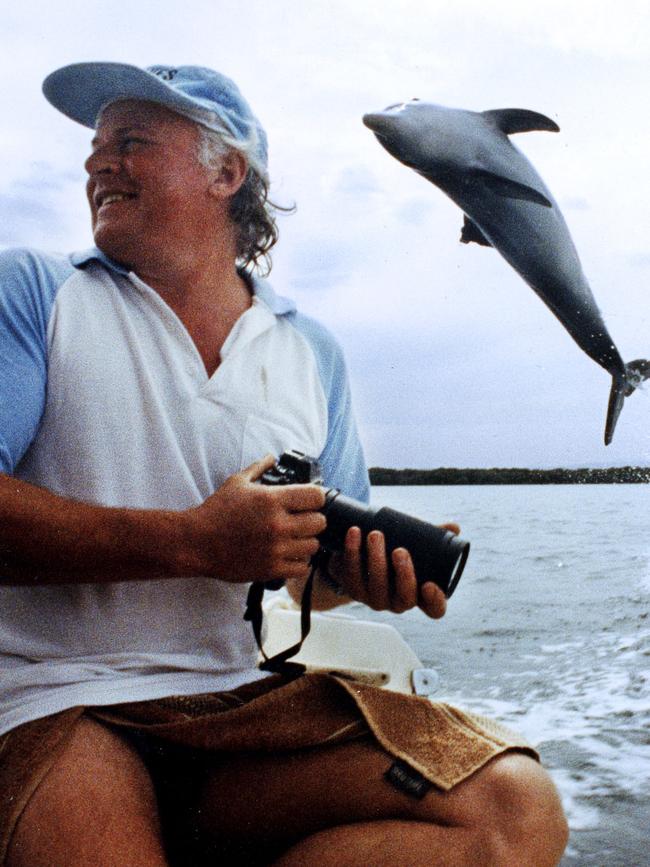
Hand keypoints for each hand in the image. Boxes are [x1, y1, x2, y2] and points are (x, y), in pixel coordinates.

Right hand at [185, 455, 325, 583]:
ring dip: (306, 541)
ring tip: (295, 539)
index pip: (316, 497)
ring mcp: (275, 549)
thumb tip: (272, 457)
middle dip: (313, 519)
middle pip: (319, 522)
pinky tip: (288, 554)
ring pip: (313, 546)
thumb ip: (259, 468)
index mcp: (272, 500)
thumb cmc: (216, 511)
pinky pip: (301, 568)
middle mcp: (278, 524)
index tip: (308, 501)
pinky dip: (298, 562)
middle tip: (302, 520)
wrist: (196, 542)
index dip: (315, 497)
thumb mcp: (237, 482)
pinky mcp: (270, 569)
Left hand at [329, 523, 459, 619]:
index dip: (435, 601)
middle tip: (400, 550)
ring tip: (375, 534)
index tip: (430, 585)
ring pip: (376, 586)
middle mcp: (398, 602)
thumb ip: (434, 537)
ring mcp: (375, 598)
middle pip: (404, 598)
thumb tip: (454, 527)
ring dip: (375, 559)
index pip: (434, 609)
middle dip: (403, 575)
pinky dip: (352, 552)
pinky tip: (354, 533)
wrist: (359, 555)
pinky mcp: (353, 589)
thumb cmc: (394, 552)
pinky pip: (351, 574)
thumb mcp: (415, 545)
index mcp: (419, 595)